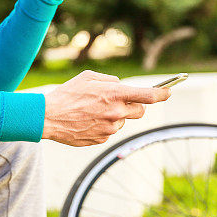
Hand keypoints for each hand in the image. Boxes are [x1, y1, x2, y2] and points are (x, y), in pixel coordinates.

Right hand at [42, 70, 171, 146]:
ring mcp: (110, 128)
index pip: (149, 96)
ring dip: (114, 116)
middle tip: (119, 101)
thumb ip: (110, 80)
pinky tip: (87, 120)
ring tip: (92, 111)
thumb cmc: (67, 93)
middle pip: (139, 111)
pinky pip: (110, 131)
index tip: (168, 91)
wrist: (48, 117)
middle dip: (134, 105)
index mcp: (115, 94)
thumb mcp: (88, 77)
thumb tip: (122, 85)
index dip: (162, 93)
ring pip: (122, 122)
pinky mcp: (102, 140)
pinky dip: (103, 125)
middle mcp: (115, 112)